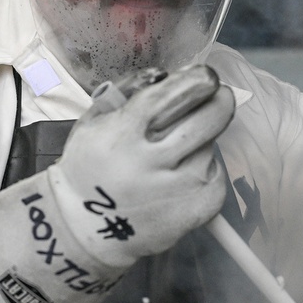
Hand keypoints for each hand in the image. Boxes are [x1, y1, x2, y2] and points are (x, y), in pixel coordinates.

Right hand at [49, 65, 233, 267]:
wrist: (84, 227)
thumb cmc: (90, 165)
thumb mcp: (95, 119)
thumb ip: (128, 89)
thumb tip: (167, 74)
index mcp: (121, 135)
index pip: (169, 96)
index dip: (197, 80)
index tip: (206, 75)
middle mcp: (151, 163)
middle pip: (208, 120)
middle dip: (219, 100)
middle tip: (218, 95)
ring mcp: (176, 191)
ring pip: (210, 147)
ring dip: (203, 139)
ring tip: (181, 147)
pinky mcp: (194, 213)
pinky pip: (217, 178)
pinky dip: (207, 169)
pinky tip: (186, 173)